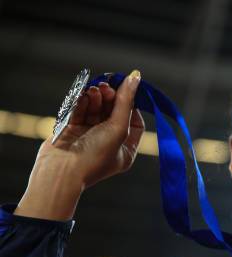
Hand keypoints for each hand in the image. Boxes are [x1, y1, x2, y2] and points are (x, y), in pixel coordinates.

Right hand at [14, 70, 143, 220]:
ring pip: (97, 110)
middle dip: (111, 98)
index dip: (132, 105)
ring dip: (96, 98)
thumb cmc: (95, 155)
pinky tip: (83, 95)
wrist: (61, 170)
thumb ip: (126, 102)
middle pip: (115, 113)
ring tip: (94, 91)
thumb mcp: (118, 128)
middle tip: (106, 86)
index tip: (127, 91)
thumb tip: (136, 78)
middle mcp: (109, 143)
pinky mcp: (73, 130)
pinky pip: (81, 112)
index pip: (135, 122)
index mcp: (126, 149)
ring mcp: (90, 136)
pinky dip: (83, 102)